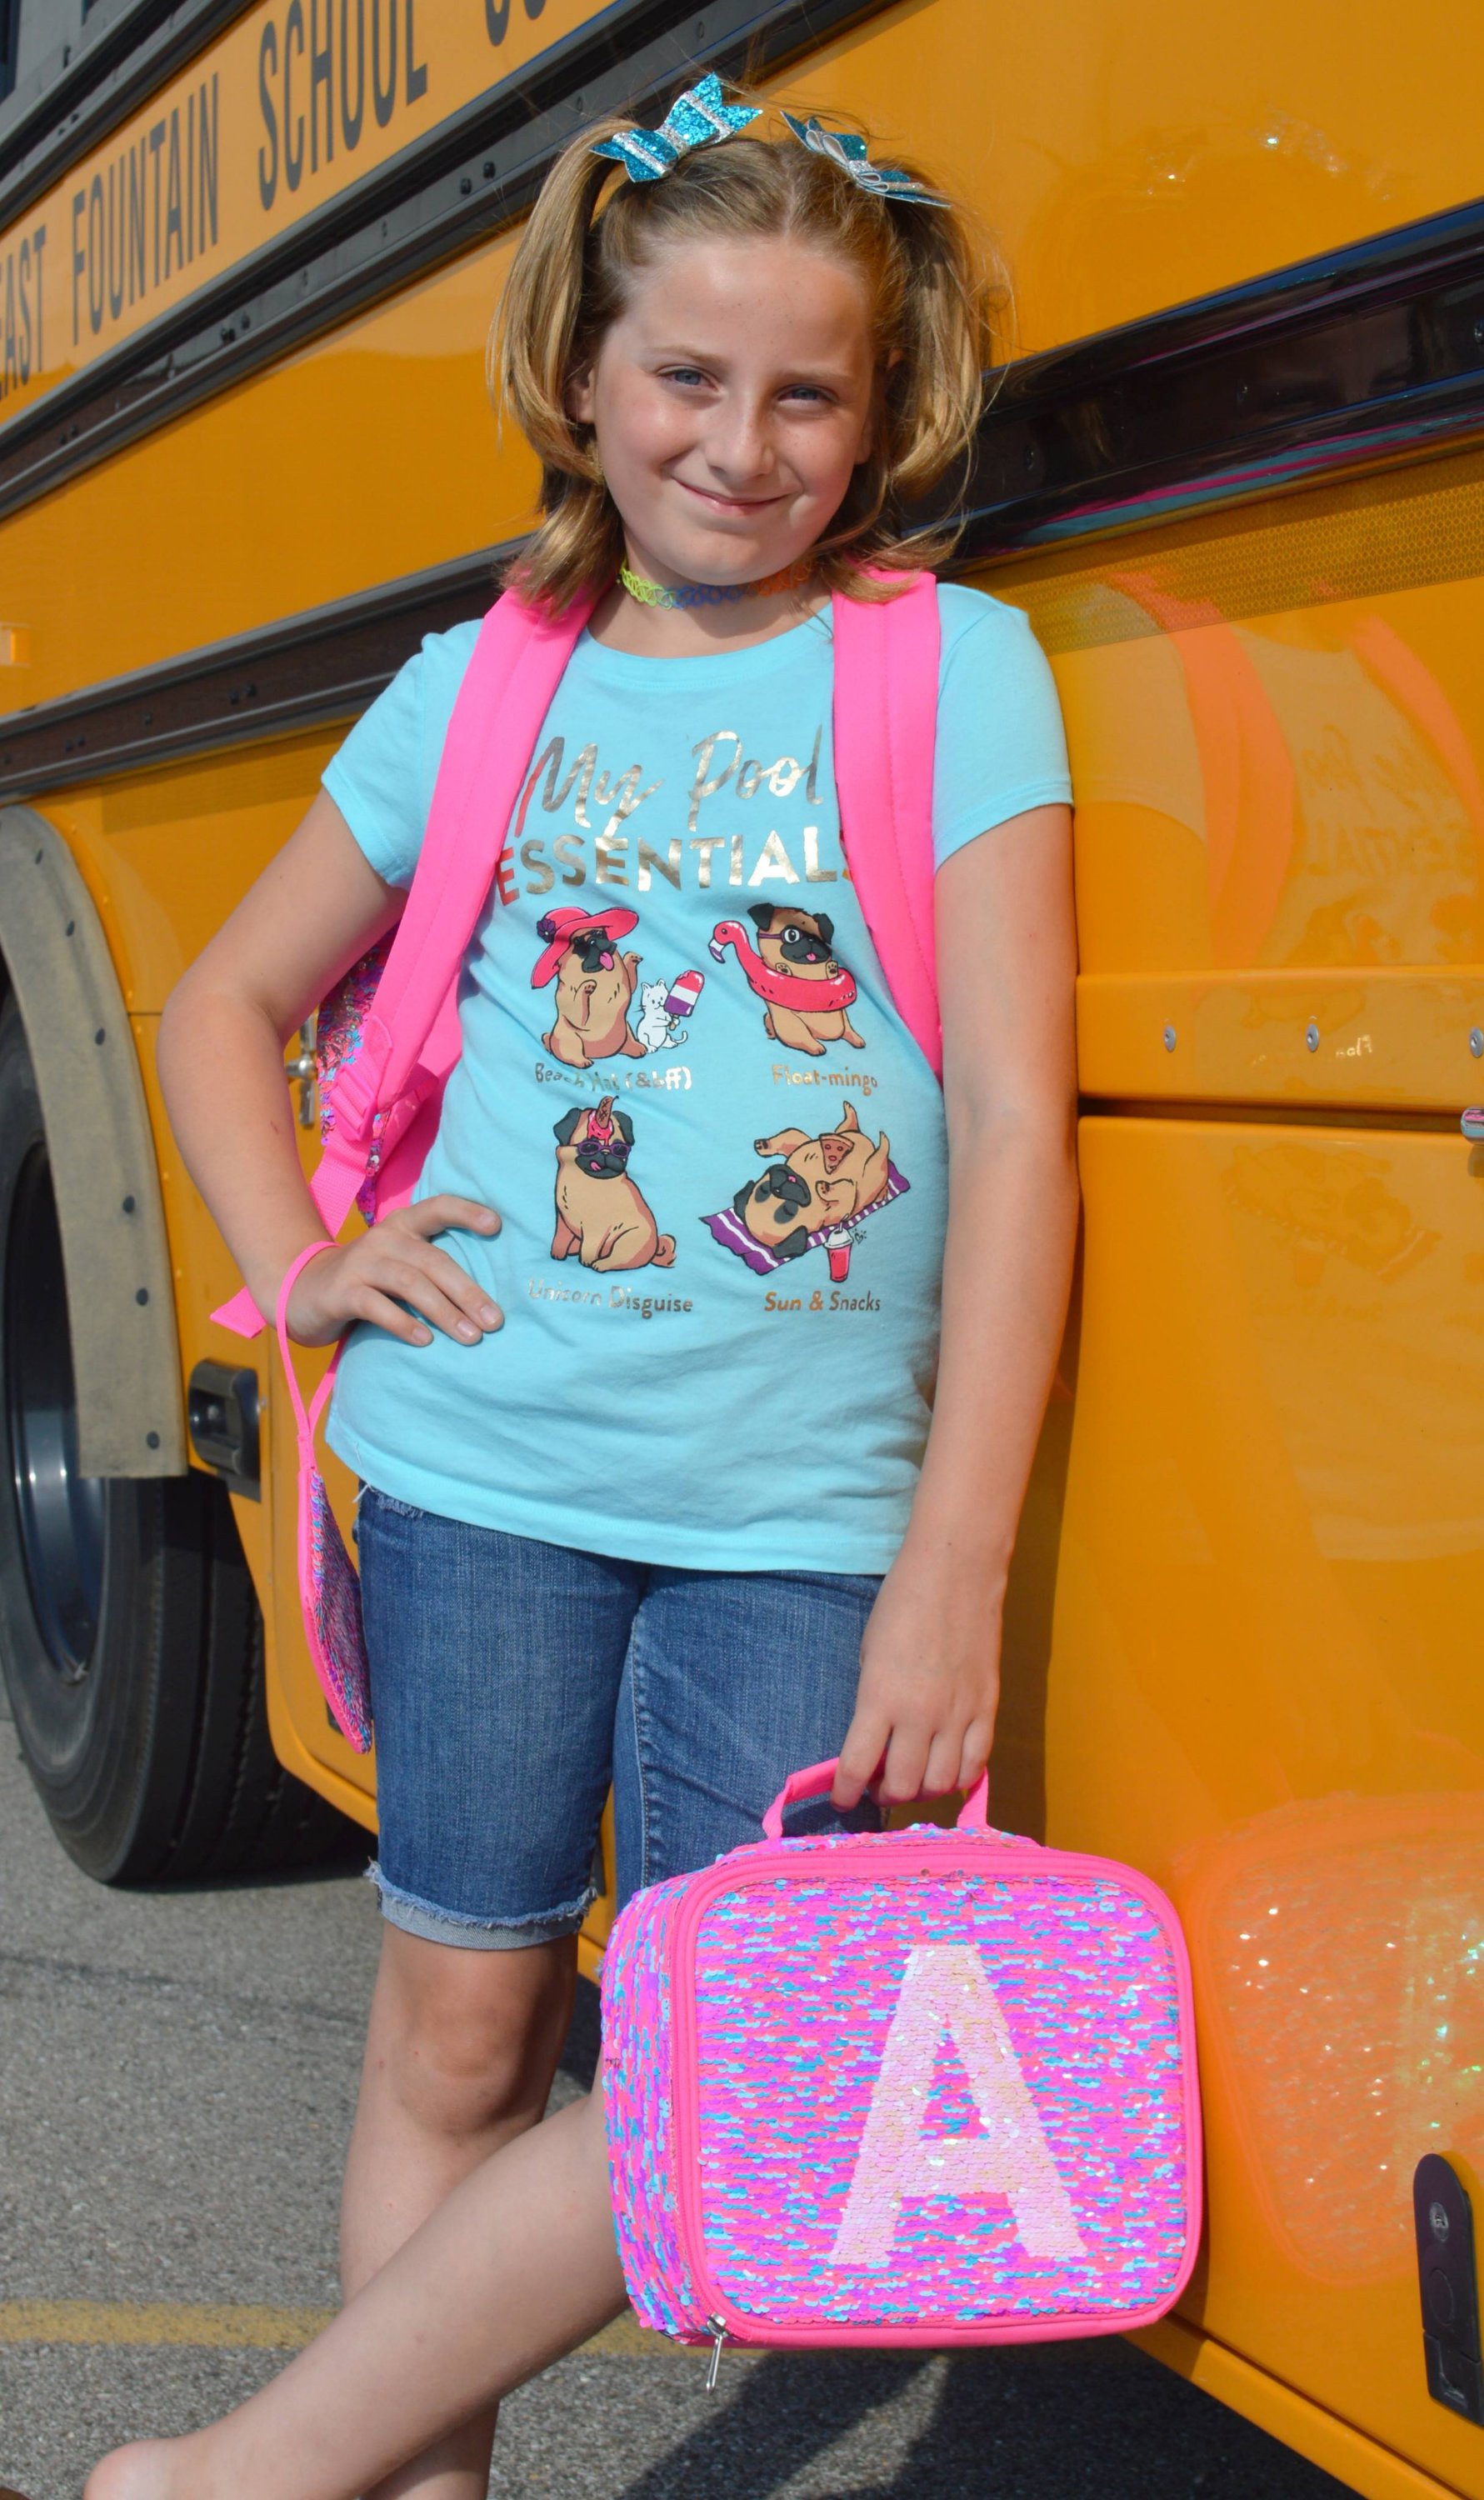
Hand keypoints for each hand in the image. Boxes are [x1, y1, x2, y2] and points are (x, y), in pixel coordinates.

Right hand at [281, 1197, 502, 1348]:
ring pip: (409, 1283)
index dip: (466, 1212)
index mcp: (402, 1225)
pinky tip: (425, 1341)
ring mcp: (360, 1264)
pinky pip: (376, 1306)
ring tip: (471, 1337)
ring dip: (444, 1311)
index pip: (437, 1208)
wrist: (303, 1290)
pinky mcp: (341, 1292)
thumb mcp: (399, 1262)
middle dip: (467, 1292)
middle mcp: (383, 1238)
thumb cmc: (368, 1280)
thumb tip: (487, 1299)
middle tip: (495, 1321)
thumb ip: (432, 1266)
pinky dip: (403, 1323)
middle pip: (432, 1261)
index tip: (496, 1225)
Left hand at [833, 1535, 1002, 1811]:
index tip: (841, 1799)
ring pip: (941, 1784)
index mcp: (880, 1699)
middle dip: (883, 1795)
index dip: (845, 1794)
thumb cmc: (902, 1604)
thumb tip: (873, 1745)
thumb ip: (872, 1704)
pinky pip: (977, 1764)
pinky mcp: (987, 1707)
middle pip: (902, 1785)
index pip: (857, 1768)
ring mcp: (958, 1714)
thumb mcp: (870, 1654)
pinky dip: (960, 1779)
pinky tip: (948, 1770)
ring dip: (922, 1791)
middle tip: (877, 1786)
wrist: (956, 1571)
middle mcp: (920, 1715)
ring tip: (912, 1778)